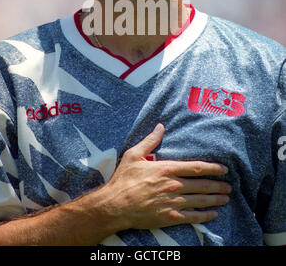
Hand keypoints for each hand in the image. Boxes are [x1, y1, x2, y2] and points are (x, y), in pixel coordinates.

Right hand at [104, 123, 230, 230]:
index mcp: (167, 169)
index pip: (196, 167)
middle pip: (202, 185)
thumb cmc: (123, 179)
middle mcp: (173, 185)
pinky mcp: (170, 217)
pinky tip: (213, 214)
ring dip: (215, 199)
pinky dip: (205, 216)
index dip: (213, 168)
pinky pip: (193, 217)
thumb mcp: (134, 155)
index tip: (223, 169)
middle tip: (229, 186)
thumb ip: (150, 141)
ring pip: (200, 200)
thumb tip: (160, 126)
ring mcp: (173, 202)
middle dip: (218, 185)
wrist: (115, 205)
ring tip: (225, 198)